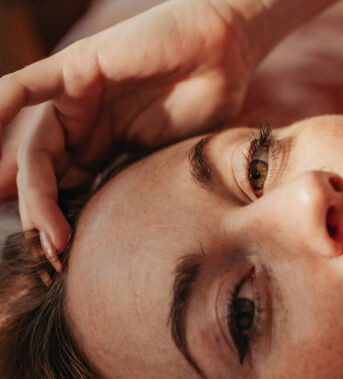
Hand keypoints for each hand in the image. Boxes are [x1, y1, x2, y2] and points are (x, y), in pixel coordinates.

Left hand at [0, 0, 255, 263]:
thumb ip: (141, 187)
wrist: (225, 53)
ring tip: (46, 230)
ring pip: (35, 150)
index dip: (61, 227)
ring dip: (34, 193)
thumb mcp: (172, 160)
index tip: (68, 265)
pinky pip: (20, 90)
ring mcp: (75, 97)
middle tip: (55, 256)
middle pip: (46, 177)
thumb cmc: (210, 102)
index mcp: (103, 147)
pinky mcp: (73, 69)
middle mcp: (83, 124)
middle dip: (43, 219)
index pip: (68, 191)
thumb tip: (132, 241)